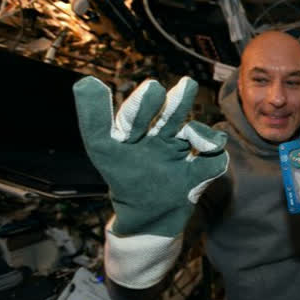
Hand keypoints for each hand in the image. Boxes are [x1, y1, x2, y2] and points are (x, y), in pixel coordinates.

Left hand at [73, 76, 227, 236]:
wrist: (145, 219)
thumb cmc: (122, 180)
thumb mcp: (101, 148)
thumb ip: (93, 118)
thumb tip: (85, 81)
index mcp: (136, 132)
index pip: (138, 114)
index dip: (144, 103)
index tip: (152, 88)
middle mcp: (161, 138)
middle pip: (170, 118)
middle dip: (178, 103)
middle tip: (187, 85)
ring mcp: (182, 155)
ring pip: (194, 135)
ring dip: (200, 131)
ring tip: (206, 139)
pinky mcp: (199, 173)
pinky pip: (214, 161)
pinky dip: (214, 156)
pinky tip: (210, 150)